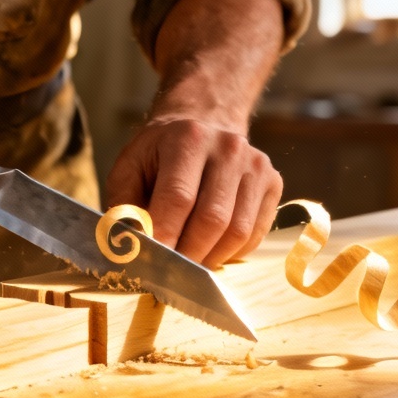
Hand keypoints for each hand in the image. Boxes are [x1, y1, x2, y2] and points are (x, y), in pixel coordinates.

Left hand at [105, 116, 282, 268]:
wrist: (203, 122)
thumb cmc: (160, 154)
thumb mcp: (130, 167)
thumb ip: (125, 204)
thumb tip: (129, 247)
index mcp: (187, 138)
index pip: (178, 198)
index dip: (165, 236)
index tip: (151, 264)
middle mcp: (228, 148)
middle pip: (212, 219)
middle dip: (188, 255)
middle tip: (169, 275)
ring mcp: (256, 165)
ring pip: (237, 231)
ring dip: (210, 259)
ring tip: (188, 266)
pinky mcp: (272, 183)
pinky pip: (254, 233)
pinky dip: (231, 252)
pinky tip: (211, 250)